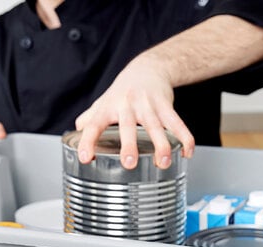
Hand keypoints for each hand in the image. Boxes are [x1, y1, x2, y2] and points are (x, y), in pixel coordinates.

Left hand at [75, 55, 194, 169]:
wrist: (148, 67)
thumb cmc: (123, 89)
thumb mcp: (104, 101)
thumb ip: (89, 117)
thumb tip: (75, 132)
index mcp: (109, 107)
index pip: (94, 125)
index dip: (88, 141)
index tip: (85, 158)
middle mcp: (128, 106)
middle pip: (128, 126)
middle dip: (129, 145)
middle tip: (129, 163)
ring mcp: (148, 106)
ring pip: (156, 127)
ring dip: (161, 146)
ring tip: (164, 163)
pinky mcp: (166, 106)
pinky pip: (177, 123)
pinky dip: (184, 138)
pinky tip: (187, 153)